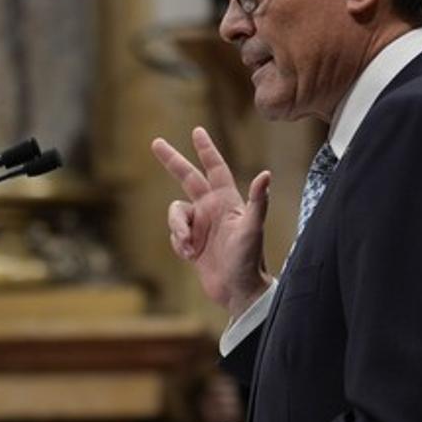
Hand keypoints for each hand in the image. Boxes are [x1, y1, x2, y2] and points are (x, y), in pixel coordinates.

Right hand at [151, 127, 273, 317]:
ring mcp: (200, 226)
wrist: (238, 291)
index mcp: (226, 201)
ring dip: (178, 229)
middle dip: (172, 160)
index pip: (214, 168)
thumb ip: (258, 202)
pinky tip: (191, 256)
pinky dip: (179, 243)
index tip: (196, 130)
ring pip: (175, 214)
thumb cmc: (249, 259)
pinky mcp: (192, 243)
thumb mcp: (252, 229)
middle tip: (155, 142)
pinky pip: (175, 235)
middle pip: (187, 178)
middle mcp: (211, 209)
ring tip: (190, 248)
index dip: (206, 149)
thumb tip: (265, 175)